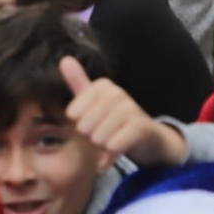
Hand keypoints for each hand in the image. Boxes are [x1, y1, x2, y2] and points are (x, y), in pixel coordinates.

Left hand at [61, 57, 186, 168]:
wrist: (149, 139)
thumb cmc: (116, 121)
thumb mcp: (95, 103)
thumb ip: (79, 83)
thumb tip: (64, 58)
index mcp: (103, 86)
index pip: (73, 113)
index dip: (79, 125)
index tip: (92, 125)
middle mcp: (117, 93)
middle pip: (84, 126)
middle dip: (90, 138)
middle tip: (102, 137)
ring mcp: (130, 109)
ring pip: (98, 136)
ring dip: (100, 147)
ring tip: (109, 144)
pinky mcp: (140, 127)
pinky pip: (114, 145)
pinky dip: (110, 155)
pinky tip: (113, 154)